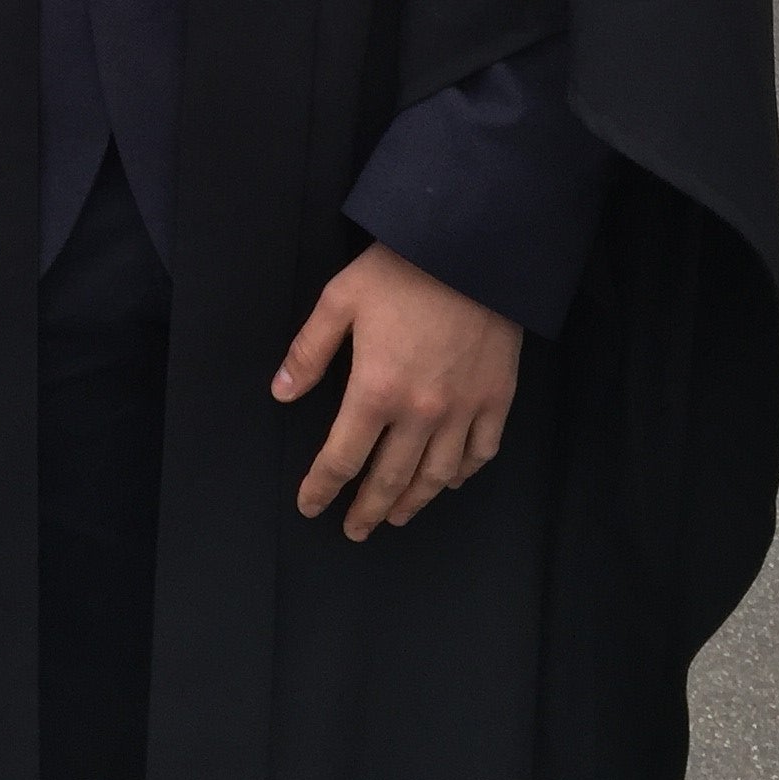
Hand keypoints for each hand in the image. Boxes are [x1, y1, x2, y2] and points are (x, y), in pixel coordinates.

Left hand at [273, 241, 520, 540]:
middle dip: (367, 509)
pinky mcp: (496, 399)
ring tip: (396, 516)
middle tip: (354, 530)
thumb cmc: (400, 270)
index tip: (310, 507)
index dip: (323, 487)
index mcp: (375, 391)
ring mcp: (463, 410)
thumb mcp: (339, 299)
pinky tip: (450, 481)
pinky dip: (463, 474)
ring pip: (437, 475)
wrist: (473, 249)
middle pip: (390, 478)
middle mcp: (420, 413)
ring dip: (413, 502)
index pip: (342, 457)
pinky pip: (481, 451)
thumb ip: (309, 351)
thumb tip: (282, 392)